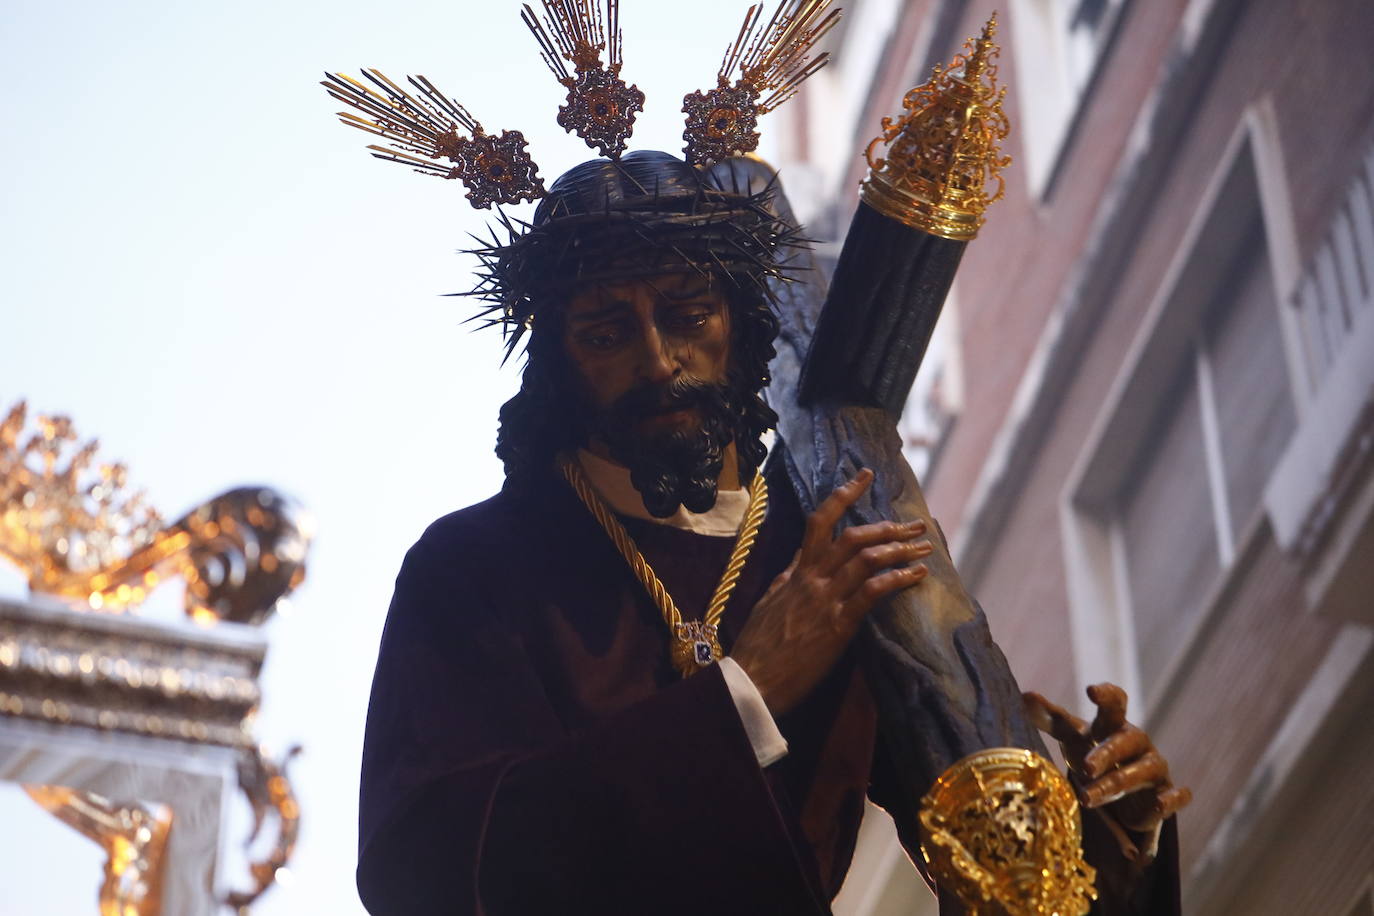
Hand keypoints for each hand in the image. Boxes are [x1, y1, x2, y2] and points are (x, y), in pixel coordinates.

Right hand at [732, 469, 931, 715]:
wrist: (752, 679)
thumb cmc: (759, 646)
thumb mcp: (770, 600)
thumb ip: (788, 576)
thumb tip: (799, 557)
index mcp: (796, 572)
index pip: (820, 522)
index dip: (843, 495)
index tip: (864, 476)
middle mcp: (811, 578)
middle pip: (853, 536)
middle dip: (887, 527)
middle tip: (914, 525)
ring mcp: (825, 600)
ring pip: (866, 559)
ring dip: (899, 550)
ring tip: (924, 548)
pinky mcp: (838, 625)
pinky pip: (873, 593)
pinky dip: (898, 579)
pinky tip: (917, 575)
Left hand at [1024, 683, 1191, 863]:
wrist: (1121, 791)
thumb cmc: (1094, 753)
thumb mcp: (1072, 737)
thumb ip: (1051, 718)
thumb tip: (1024, 695)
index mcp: (1113, 724)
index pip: (1116, 702)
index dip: (1107, 695)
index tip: (1091, 691)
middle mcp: (1136, 741)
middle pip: (1125, 740)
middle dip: (1107, 753)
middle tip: (1085, 767)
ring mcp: (1154, 767)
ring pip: (1144, 770)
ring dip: (1119, 783)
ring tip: (1087, 798)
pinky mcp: (1166, 794)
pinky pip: (1178, 795)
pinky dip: (1170, 800)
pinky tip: (1158, 806)